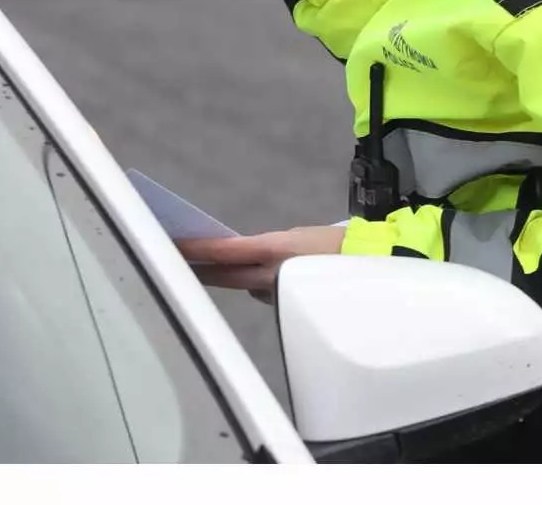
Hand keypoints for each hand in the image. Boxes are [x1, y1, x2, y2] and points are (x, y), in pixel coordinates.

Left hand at [175, 225, 346, 301]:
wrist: (370, 265)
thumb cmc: (334, 248)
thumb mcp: (296, 238)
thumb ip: (267, 249)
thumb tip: (244, 259)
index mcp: (274, 250)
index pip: (224, 250)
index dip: (197, 249)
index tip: (175, 244)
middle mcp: (272, 272)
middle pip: (224, 272)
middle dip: (198, 267)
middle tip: (171, 258)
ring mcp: (278, 290)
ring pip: (242, 283)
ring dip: (225, 276)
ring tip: (199, 266)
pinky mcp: (287, 302)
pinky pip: (262, 292)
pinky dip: (254, 284)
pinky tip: (253, 277)